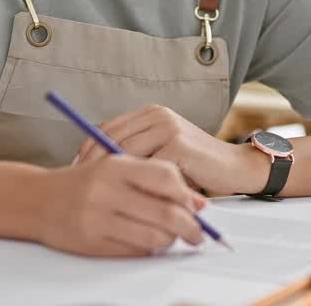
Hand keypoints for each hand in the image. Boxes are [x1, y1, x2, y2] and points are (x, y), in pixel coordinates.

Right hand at [36, 155, 208, 256]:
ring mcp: (98, 218)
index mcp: (115, 165)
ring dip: (171, 240)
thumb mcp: (116, 168)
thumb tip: (199, 204)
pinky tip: (147, 241)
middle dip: (191, 227)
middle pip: (166, 213)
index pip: (166, 177)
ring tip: (171, 237)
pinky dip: (149, 249)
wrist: (38, 200)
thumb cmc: (85, 182)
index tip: (196, 206)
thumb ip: (155, 179)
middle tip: (199, 234)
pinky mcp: (93, 243)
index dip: (187, 194)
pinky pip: (135, 251)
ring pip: (155, 237)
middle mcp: (107, 191)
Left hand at [76, 105, 267, 196]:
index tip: (76, 168)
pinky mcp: (178, 145)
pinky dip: (134, 183)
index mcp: (151, 113)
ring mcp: (169, 128)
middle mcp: (158, 115)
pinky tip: (124, 197)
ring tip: (99, 192)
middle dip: (93, 161)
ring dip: (110, 174)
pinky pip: (145, 166)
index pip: (108, 126)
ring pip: (125, 151)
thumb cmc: (195, 167)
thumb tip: (95, 166)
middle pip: (112, 136)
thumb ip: (138, 151)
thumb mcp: (162, 153)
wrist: (234, 168)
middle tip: (81, 183)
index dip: (88, 147)